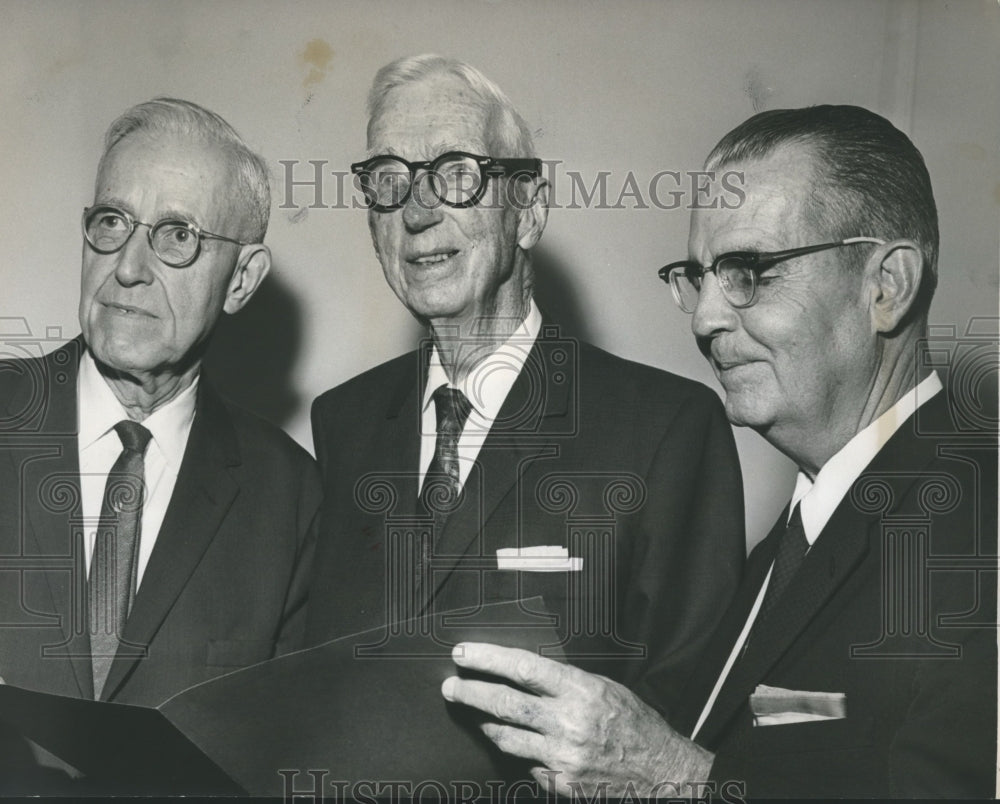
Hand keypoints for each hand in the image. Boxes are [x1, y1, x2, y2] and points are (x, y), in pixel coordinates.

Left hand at [441, 642, 713, 797]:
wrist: (663, 773)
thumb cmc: (636, 725)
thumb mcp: (606, 689)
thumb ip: (566, 683)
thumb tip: (524, 674)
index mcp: (581, 691)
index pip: (522, 667)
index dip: (488, 659)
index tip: (464, 653)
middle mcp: (568, 723)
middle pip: (504, 703)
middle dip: (471, 692)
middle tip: (450, 686)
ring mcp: (562, 757)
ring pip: (507, 737)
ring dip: (488, 724)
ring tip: (478, 715)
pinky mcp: (560, 784)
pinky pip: (527, 764)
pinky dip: (522, 753)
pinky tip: (522, 745)